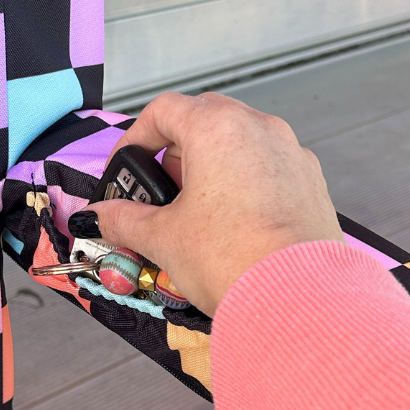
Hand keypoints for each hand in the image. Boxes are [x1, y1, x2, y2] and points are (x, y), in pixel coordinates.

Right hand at [76, 92, 343, 315]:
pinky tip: (231, 224)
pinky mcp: (311, 183)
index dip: (133, 139)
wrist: (299, 299)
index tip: (122, 172)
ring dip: (208, 167)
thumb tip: (98, 217)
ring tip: (193, 213)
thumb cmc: (233, 258)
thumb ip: (123, 220)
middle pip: (203, 119)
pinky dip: (242, 183)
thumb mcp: (163, 237)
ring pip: (238, 142)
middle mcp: (260, 128)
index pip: (163, 110)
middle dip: (172, 153)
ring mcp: (291, 153)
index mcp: (218, 128)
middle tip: (157, 194)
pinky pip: (266, 168)